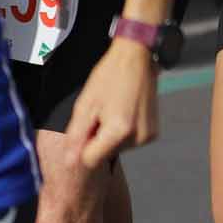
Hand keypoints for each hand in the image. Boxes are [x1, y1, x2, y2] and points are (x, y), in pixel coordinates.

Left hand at [62, 44, 158, 167]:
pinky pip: (129, 143)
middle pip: (104, 154)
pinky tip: (124, 113)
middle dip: (97, 139)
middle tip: (100, 114)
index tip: (85, 127)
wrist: (136, 60)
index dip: (83, 146)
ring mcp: (147, 136)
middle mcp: (137, 138)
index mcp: (118, 130)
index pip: (90, 159)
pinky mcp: (153, 134)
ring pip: (116, 149)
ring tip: (113, 111)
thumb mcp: (85, 105)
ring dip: (110, 136)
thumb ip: (76, 136)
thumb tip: (69, 162)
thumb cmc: (108, 77)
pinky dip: (123, 133)